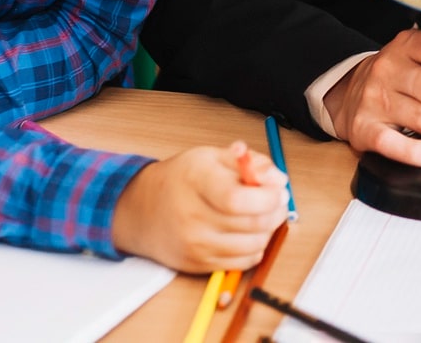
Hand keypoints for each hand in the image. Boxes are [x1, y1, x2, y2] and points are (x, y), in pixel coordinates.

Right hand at [111, 141, 286, 272]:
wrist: (141, 210)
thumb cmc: (181, 179)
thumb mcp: (213, 156)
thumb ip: (250, 162)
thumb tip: (278, 180)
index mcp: (197, 181)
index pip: (238, 199)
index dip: (267, 197)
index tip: (278, 190)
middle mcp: (193, 217)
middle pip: (251, 224)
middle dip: (276, 211)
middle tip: (278, 201)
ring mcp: (194, 244)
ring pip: (252, 246)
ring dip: (268, 230)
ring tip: (263, 215)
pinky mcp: (198, 265)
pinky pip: (242, 262)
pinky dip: (255, 248)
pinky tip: (249, 232)